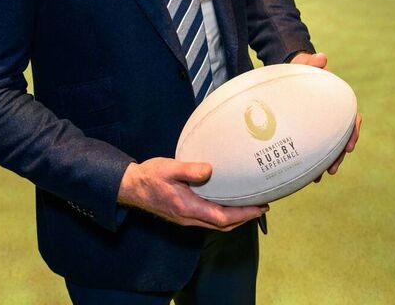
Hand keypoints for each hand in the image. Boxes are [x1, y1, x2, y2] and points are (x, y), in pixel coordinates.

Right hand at [117, 158, 266, 230]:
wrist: (132, 187)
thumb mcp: (169, 168)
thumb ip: (190, 170)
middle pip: (223, 225)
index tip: (260, 208)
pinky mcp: (184, 215)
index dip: (244, 215)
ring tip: (250, 207)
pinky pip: (209, 220)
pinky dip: (224, 216)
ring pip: (217, 225)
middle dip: (244, 218)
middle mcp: (189, 217)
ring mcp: (186, 219)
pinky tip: (228, 205)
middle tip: (261, 208)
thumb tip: (210, 170)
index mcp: (188, 207)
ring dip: (235, 219)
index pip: (222, 217)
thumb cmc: (150, 176)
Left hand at [290, 53, 360, 175]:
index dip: (353, 133)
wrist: (290, 75)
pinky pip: (313, 147)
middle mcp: (332, 116)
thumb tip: (321, 58)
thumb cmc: (300, 69)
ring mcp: (320, 125)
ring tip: (321, 176)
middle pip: (341, 138)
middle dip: (339, 155)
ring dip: (327, 162)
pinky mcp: (308, 130)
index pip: (352, 119)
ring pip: (329, 147)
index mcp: (337, 102)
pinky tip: (308, 173)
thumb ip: (312, 61)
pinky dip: (312, 161)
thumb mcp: (305, 64)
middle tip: (333, 168)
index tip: (350, 145)